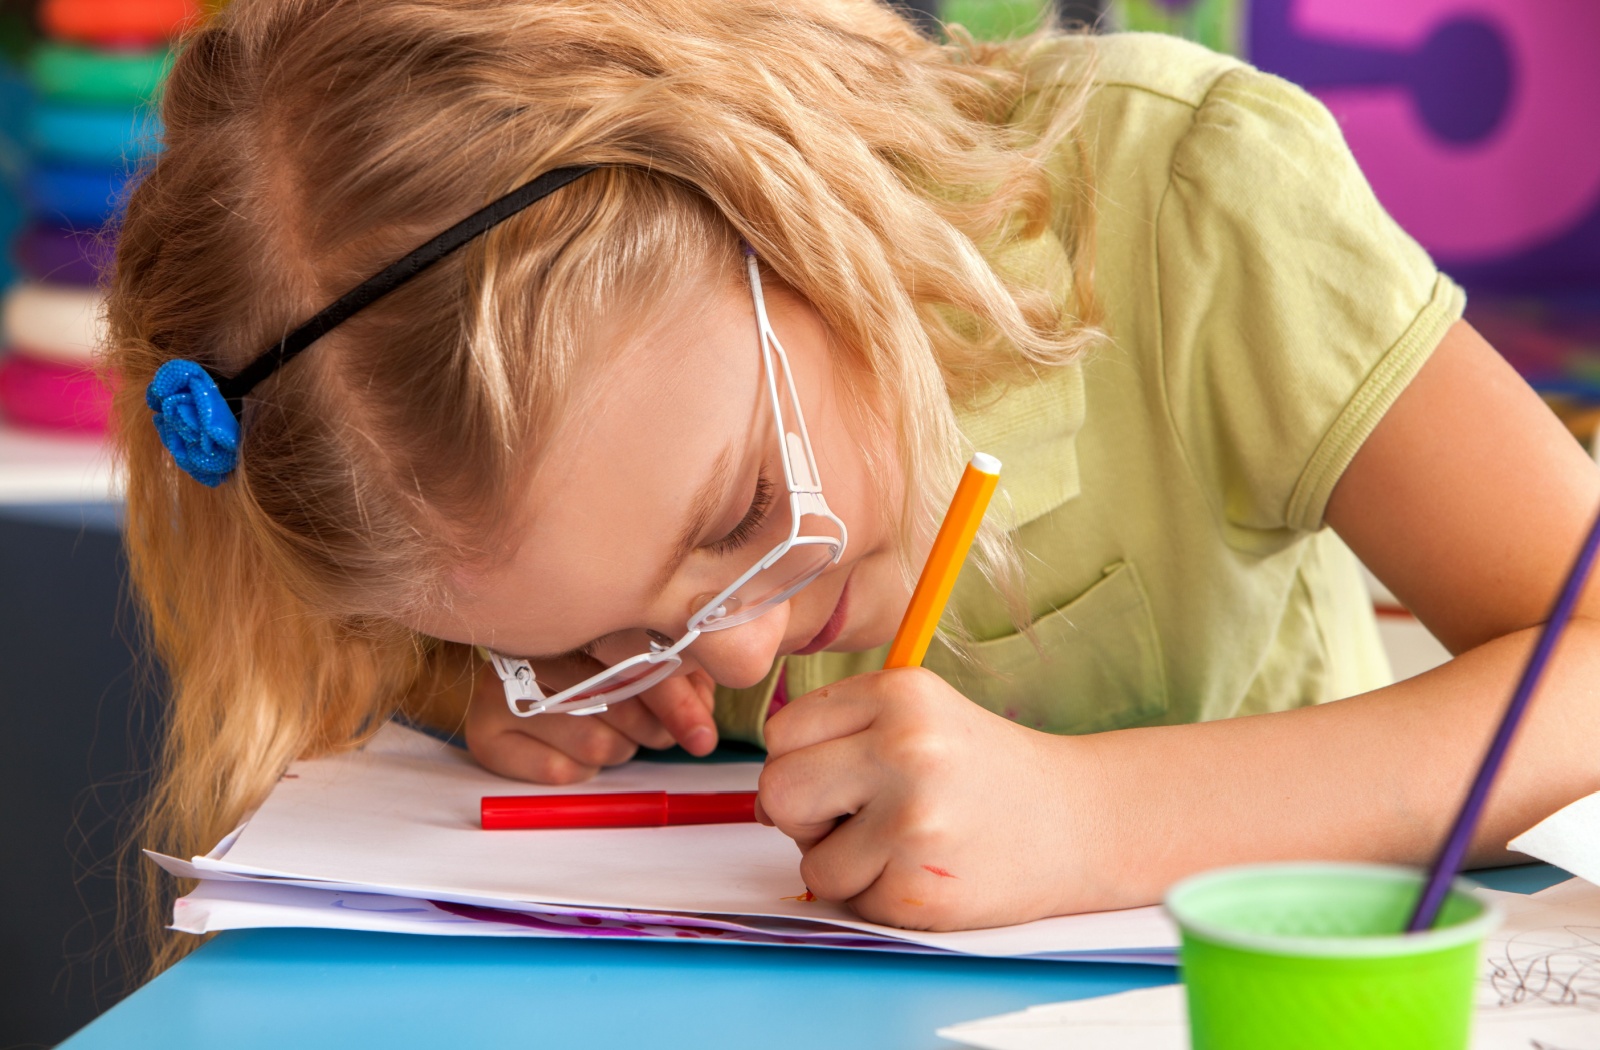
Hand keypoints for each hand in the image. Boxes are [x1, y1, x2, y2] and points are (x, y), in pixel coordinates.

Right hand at [465, 658, 717, 783]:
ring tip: (614, 732)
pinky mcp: (485, 733)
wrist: (529, 675)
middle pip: (614, 701)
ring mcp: (499, 686)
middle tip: (661, 732)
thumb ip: (683, 682)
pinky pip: (558, 771)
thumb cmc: (603, 663)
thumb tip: (700, 724)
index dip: (673, 697)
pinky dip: (581, 769)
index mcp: (574, 612)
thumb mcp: (652, 659)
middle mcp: (528, 643)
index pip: (632, 655)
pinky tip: (575, 748)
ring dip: (619, 748)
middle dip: (652, 728)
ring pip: (593, 741)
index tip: (702, 732)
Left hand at [758, 668, 1112, 929]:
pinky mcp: (921, 890)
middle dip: (805, 814)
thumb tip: (764, 799)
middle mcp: (907, 750)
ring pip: (811, 861)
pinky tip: (924, 870)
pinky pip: (851, 902)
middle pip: (779, 791)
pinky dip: (878, 896)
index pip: (783, 731)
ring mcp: (915, 823)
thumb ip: (838, 737)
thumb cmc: (983, 770)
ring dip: (844, 863)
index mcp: (900, 694)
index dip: (802, 759)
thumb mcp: (918, 716)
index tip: (844, 771)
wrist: (1080, 822)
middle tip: (857, 815)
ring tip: (903, 843)